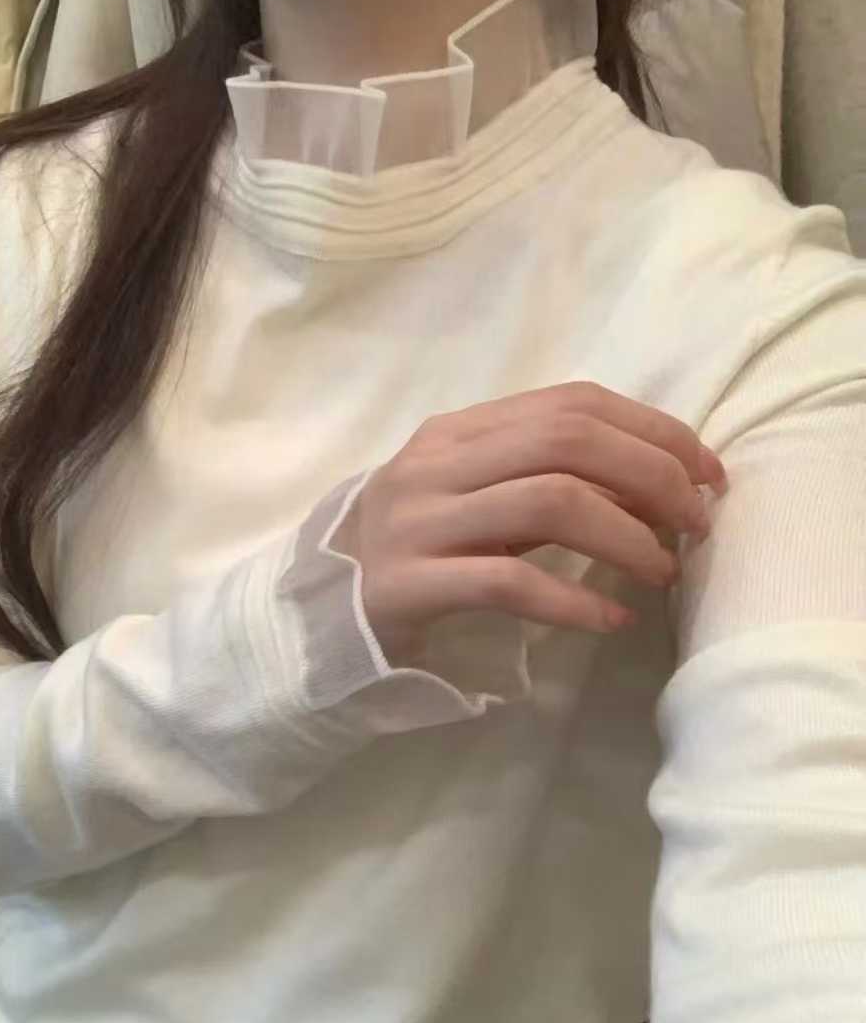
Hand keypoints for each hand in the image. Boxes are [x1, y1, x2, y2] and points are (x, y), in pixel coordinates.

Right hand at [335, 383, 726, 662]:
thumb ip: (539, 477)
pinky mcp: (408, 585)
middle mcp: (436, 464)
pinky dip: (574, 602)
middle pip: (568, 441)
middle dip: (652, 475)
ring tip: (662, 570)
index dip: (654, 430)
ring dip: (626, 536)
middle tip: (695, 524)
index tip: (706, 473)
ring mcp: (418, 522)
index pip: (571, 403)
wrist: (317, 612)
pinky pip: (509, 583)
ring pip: (548, 502)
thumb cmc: (413, 552)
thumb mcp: (472, 498)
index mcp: (457, 431)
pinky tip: (611, 619)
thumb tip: (651, 482)